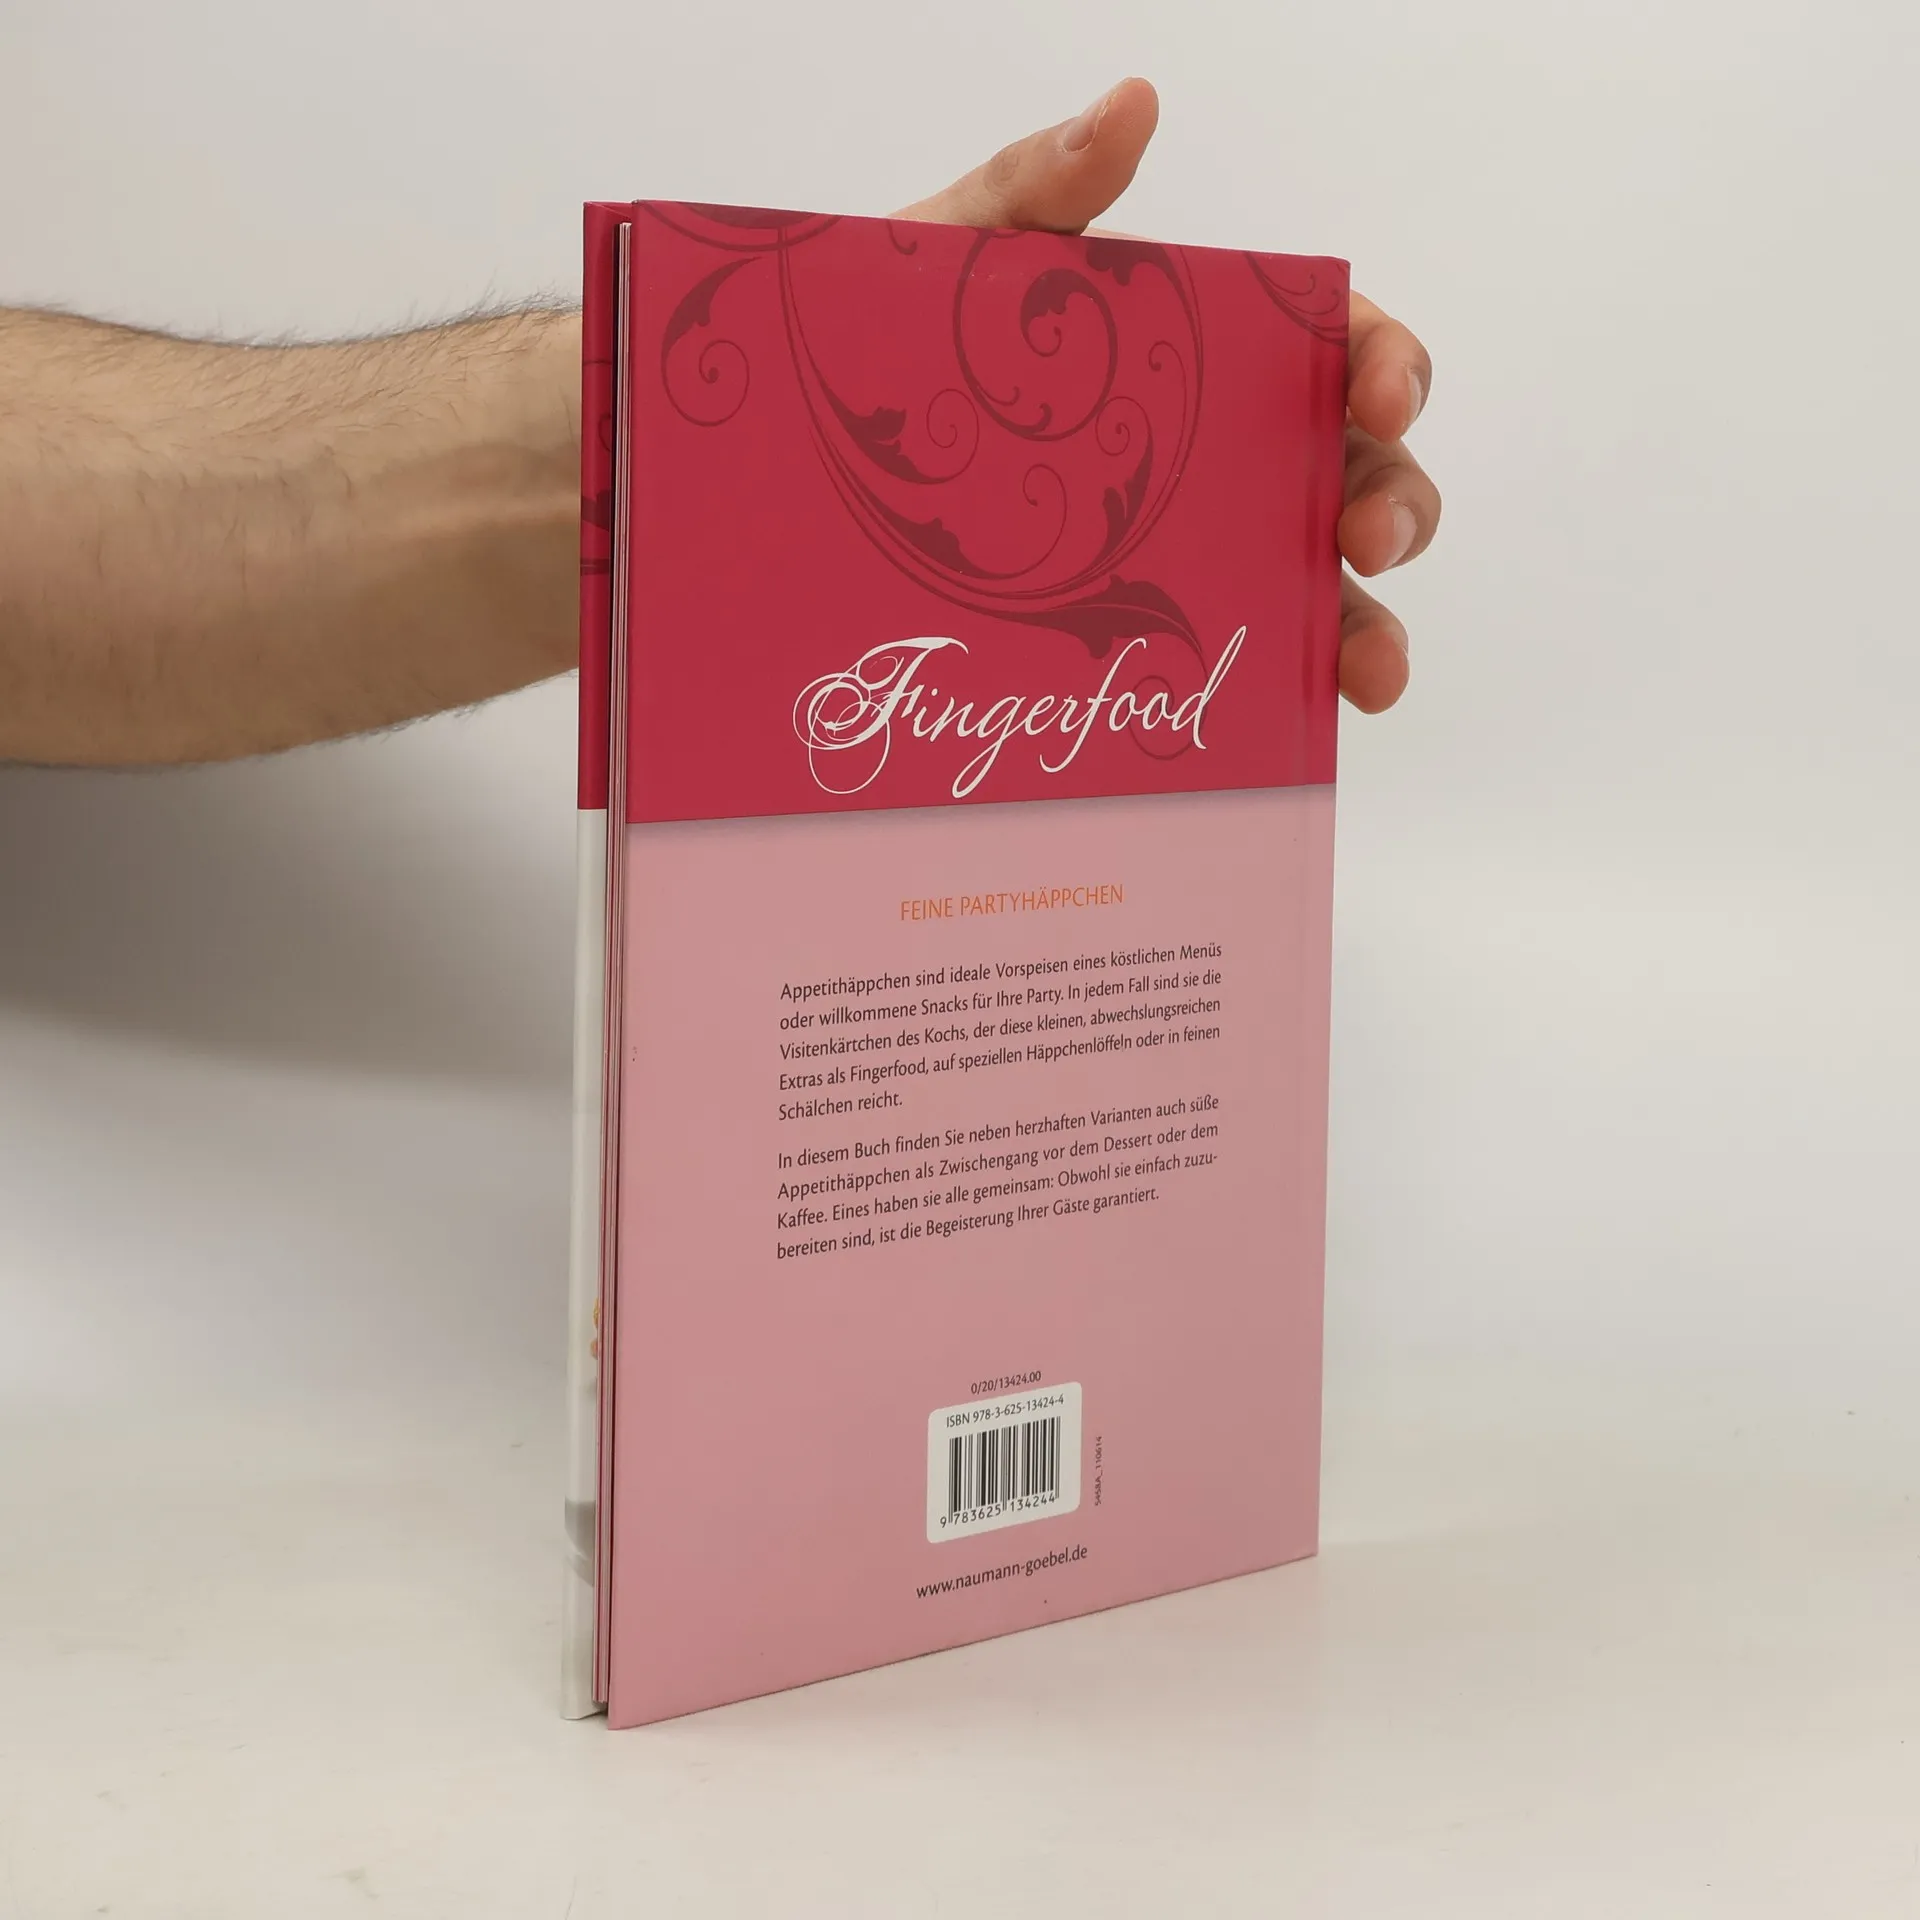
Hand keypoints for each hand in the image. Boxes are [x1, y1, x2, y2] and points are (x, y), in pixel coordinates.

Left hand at [895, 77, 1435, 714]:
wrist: (785, 473)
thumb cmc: (872, 355)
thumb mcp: (945, 258)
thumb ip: (1038, 189)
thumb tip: (1134, 104)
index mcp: (1196, 350)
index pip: (1329, 346)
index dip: (1383, 361)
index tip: (1377, 395)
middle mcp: (1213, 456)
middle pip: (1352, 474)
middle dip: (1391, 503)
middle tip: (1366, 537)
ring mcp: (1184, 554)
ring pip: (1320, 593)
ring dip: (1366, 630)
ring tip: (1370, 672)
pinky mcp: (1139, 637)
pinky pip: (1237, 673)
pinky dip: (1286, 701)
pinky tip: (1295, 732)